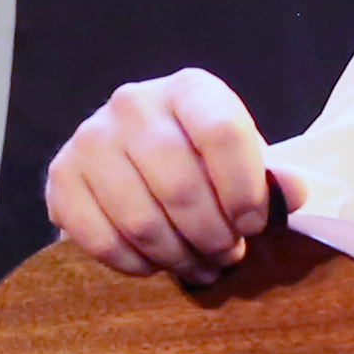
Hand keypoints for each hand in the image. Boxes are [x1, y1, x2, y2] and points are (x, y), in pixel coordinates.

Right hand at [41, 66, 286, 274]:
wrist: (130, 156)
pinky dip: (135, 264)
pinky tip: (155, 263)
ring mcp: (89, 139)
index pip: (221, 133)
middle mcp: (132, 104)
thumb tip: (292, 193)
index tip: (253, 225)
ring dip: (177, 256)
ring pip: (141, 220)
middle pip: (180, 186)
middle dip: (211, 236)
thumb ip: (270, 177)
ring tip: (197, 265)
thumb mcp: (240, 157)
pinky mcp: (60, 177)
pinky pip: (101, 240)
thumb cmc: (199, 159)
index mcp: (188, 89)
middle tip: (226, 255)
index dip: (244, 189)